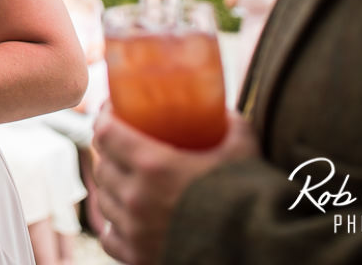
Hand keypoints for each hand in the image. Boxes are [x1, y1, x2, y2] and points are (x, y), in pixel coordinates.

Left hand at [92, 105, 258, 264]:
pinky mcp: (138, 257)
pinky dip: (115, 225)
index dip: (104, 117)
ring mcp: (135, 230)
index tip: (111, 110)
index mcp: (154, 166)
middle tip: (121, 144)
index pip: (106, 133)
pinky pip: (110, 237)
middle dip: (109, 152)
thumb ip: (230, 125)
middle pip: (103, 166)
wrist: (258, 247)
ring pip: (104, 200)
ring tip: (126, 179)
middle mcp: (136, 198)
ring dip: (112, 187)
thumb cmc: (250, 197)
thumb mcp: (242, 149)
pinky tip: (127, 218)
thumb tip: (223, 114)